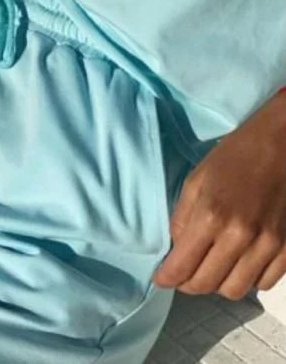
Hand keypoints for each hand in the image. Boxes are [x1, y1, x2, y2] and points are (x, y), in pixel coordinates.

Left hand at [153, 91, 285, 298]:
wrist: (280, 144)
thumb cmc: (233, 156)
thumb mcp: (196, 179)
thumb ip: (181, 218)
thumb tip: (175, 251)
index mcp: (211, 215)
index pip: (182, 266)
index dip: (166, 278)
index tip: (160, 278)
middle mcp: (240, 236)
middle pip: (207, 285)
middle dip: (188, 283)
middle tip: (183, 272)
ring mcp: (268, 245)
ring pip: (235, 290)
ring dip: (218, 283)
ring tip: (212, 266)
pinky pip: (263, 283)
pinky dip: (247, 278)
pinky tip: (240, 261)